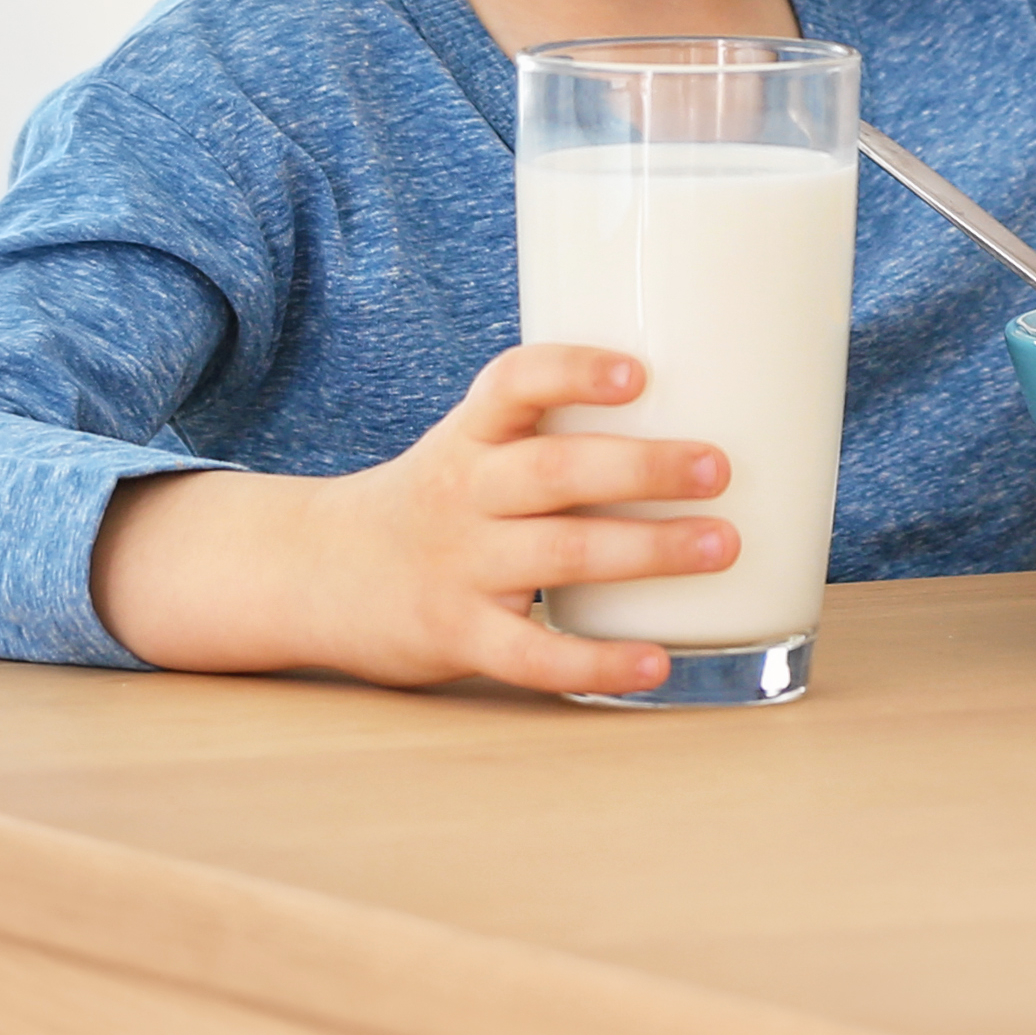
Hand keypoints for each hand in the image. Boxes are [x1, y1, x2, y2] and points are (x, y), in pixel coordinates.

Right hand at [90, 342, 737, 695]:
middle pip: (555, 472)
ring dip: (648, 551)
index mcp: (471, 436)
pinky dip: (598, 660)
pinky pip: (533, 653)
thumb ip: (550, 429)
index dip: (574, 373)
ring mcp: (459, 567)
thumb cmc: (431, 501)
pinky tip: (657, 662)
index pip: (514, 383)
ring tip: (723, 545)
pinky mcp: (458, 636)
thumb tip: (697, 396)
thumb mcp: (469, 448)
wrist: (312, 574)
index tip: (638, 373)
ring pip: (559, 557)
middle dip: (644, 468)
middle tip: (719, 467)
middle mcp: (464, 494)